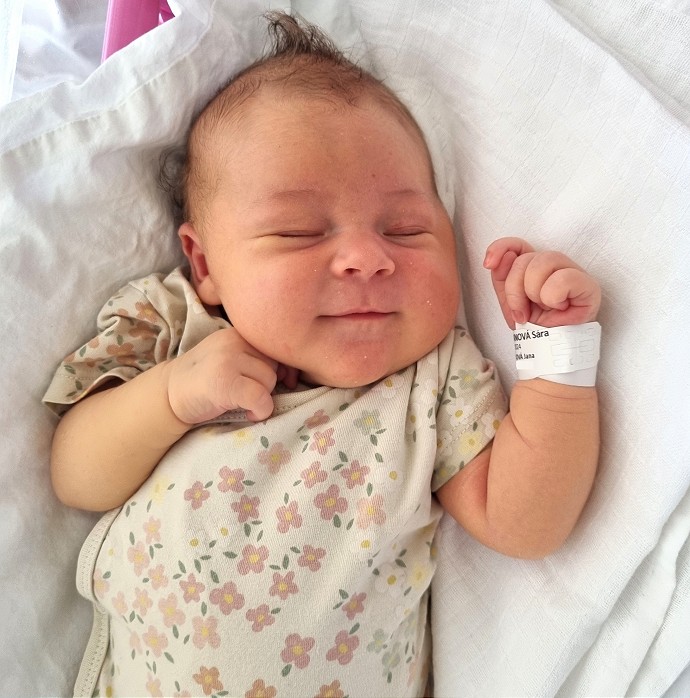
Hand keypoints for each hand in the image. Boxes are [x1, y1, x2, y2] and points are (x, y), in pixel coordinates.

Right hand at [166, 328, 298, 423]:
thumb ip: (257, 358)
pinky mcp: (224, 382)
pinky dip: (260, 410)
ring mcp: (227, 360)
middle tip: (249, 393)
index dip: (280, 369)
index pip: (275, 348)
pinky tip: (248, 412)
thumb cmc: (206, 380)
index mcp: (238, 333)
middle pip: (274, 365)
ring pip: (269, 381)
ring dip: (262, 397)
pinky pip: (261, 398)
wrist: (169, 395)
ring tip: (242, 401)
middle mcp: (233, 341)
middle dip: (267, 383)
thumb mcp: (231, 358)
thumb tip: (293, 374)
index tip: (279, 382)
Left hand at [484, 237, 600, 328]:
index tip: (489, 265)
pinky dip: (553, 297)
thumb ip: (501, 276)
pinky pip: (562, 278)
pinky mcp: (589, 285)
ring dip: (534, 293)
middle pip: (525, 259)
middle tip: (521, 311)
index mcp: (534, 264)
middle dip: (515, 289)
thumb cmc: (533, 325)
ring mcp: (573, 271)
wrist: (549, 349)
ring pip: (543, 262)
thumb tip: (500, 258)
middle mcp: (554, 263)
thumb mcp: (508, 300)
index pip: (517, 244)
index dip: (501, 248)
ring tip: (540, 308)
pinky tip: (558, 308)